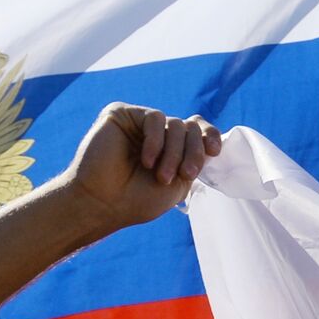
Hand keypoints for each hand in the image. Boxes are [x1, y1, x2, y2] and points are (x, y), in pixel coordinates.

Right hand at [63, 103, 221, 232]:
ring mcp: (140, 124)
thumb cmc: (137, 201)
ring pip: (175, 124)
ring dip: (174, 152)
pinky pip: (155, 118)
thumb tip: (210, 143)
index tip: (215, 151)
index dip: (210, 136)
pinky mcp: (123, 114)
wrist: (103, 203)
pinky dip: (156, 141)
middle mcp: (158, 135)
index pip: (197, 131)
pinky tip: (146, 160)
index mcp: (171, 150)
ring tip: (161, 176)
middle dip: (193, 151)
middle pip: (190, 128)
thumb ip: (194, 161)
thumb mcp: (178, 185)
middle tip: (186, 173)